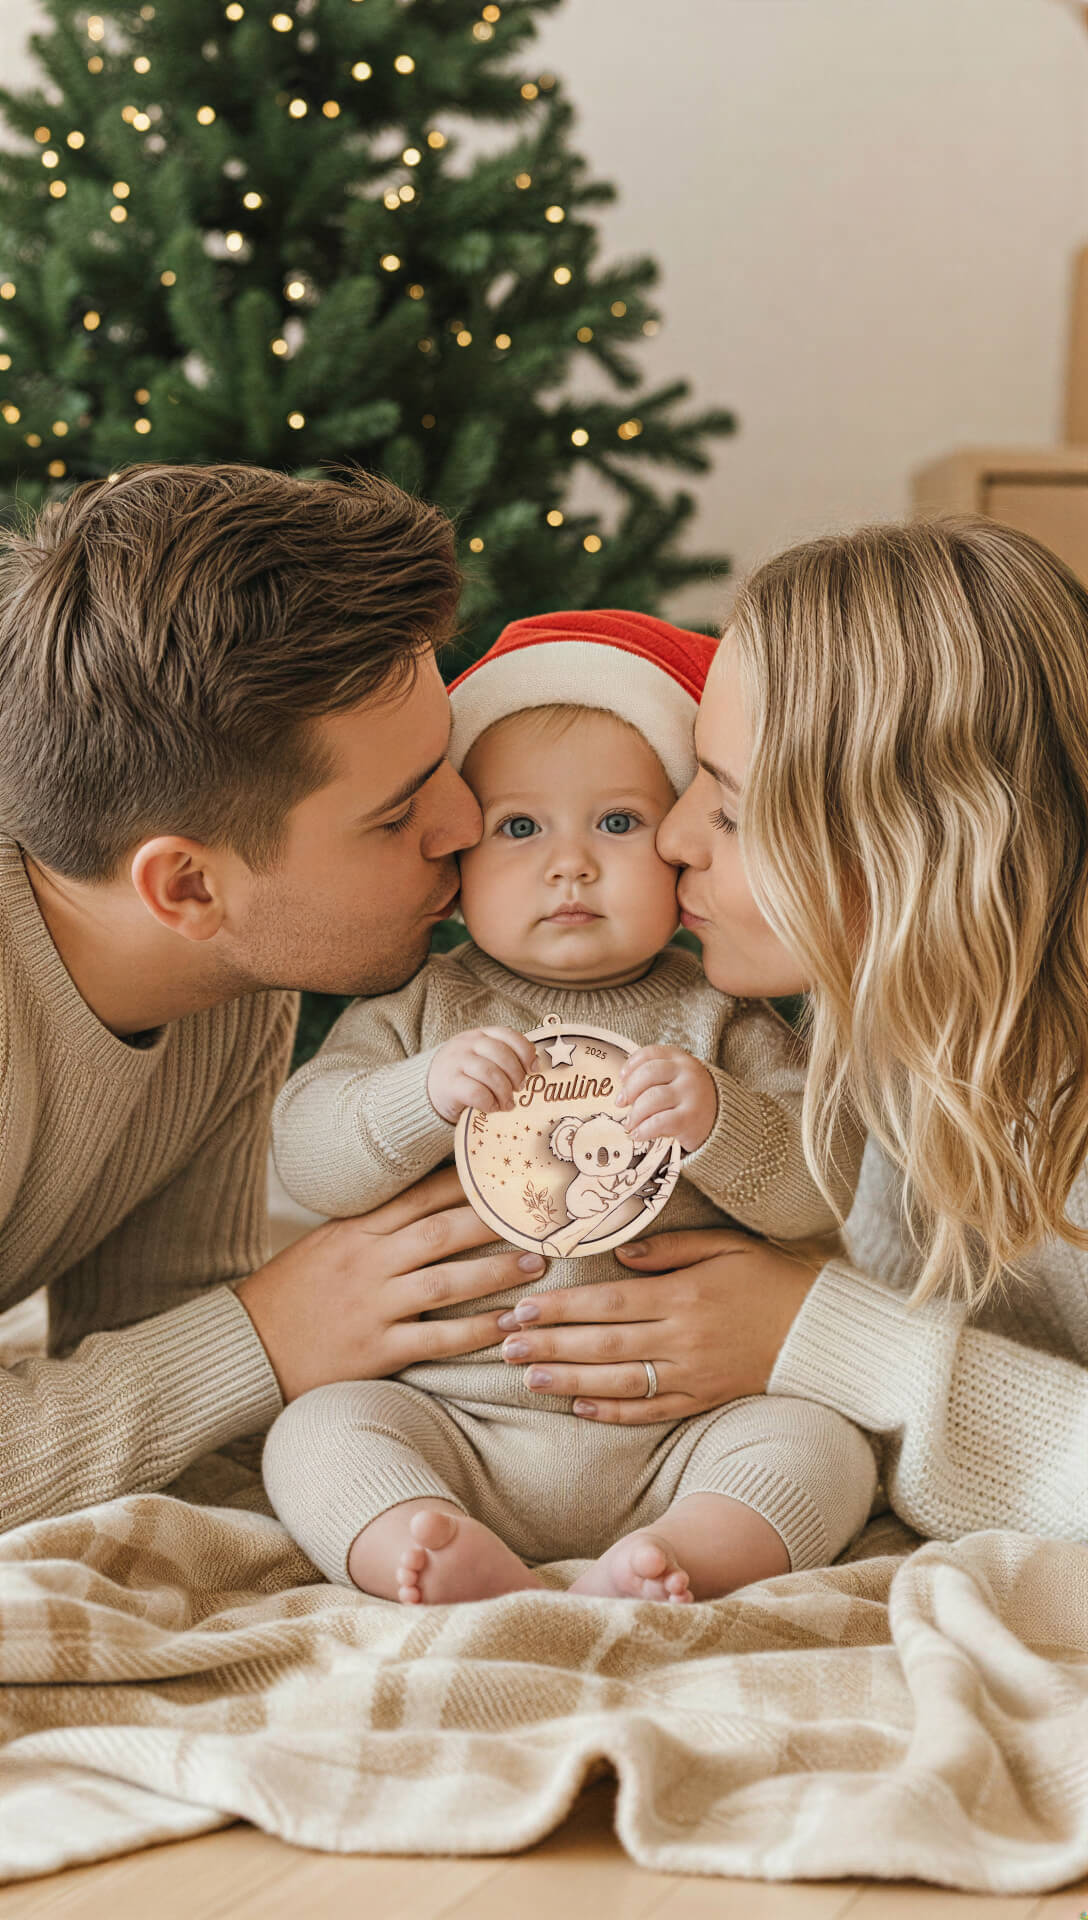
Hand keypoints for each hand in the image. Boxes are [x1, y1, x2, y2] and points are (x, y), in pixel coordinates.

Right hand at [236, 1163, 545, 1402]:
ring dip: (496, 1272)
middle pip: (441, 1232)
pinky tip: (508, 1324)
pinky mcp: (376, 1349)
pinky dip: (476, 1330)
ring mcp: (372, 1306)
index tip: (505, 1175)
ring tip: (535, 1264)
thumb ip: (374, 1224)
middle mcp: (367, 1262)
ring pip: (445, 1281)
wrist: (246, 1347)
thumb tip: (427, 1199)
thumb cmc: (292, 1292)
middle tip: (537, 1218)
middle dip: (493, 1223)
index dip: (466, 1184)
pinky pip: (437, 1337)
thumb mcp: (327, 1243)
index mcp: (355, 1230)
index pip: (419, 1196)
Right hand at [427, 1025, 538, 1123]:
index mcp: (481, 1035)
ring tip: (508, 1104)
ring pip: (489, 1073)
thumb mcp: (482, 1057)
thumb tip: (536, 1067)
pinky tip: (491, 1108)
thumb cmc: (465, 1074)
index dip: (525, 1052)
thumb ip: (505, 1058)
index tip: (533, 1070)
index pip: (508, 1035)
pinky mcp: (449, 1084)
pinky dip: (488, 1102)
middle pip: (501, 1054)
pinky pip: (475, 1092)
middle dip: (516, 1074)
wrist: (427, 1086)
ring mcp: (457, 1062)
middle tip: (520, 1089)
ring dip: (504, 1091)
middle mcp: (468, 1044)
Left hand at [495, 1225, 820, 1423]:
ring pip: (619, 1381)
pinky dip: (614, 1411)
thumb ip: (671, 1248)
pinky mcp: (702, 1399)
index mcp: (683, 1296)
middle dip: (551, 1344)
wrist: (819, 1331)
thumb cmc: (770, 1277)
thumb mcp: (726, 1245)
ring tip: (528, 1377)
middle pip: (603, 1344)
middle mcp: (682, 1338)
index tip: (523, 1308)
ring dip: (569, 1380)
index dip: (562, 1308)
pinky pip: (651, 1410)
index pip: (608, 1303)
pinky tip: (579, 1407)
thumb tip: (620, 1255)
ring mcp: (691, 1374)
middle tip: (505, 1344)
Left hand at [617, 1046, 717, 1152]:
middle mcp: (687, 1073)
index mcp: (680, 1058)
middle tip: (620, 1103)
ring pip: (652, 1098)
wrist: (721, 1120)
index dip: (631, 1065)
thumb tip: (622, 1092)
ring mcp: (690, 1094)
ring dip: (635, 1113)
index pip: (650, 1053)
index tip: (621, 1078)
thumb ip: (654, 1076)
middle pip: (648, 1074)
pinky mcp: (690, 1118)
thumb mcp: (676, 1078)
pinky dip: (644, 1129)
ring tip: (629, 1124)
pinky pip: (659, 1122)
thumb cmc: (688, 1098)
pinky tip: (639, 1134)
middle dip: (629, 1090)